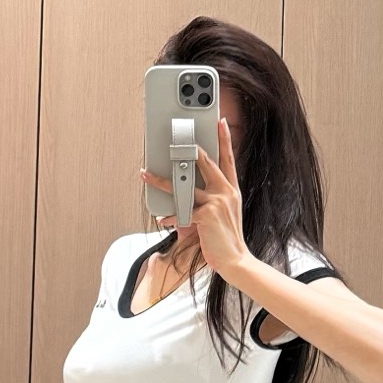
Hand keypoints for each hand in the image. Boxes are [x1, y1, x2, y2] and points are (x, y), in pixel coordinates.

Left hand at [141, 117, 248, 284]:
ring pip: (184, 186)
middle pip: (206, 163)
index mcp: (231, 190)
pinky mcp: (206, 215)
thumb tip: (187, 192)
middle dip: (191, 149)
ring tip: (146, 175)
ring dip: (162, 182)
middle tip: (178, 137)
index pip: (228, 159)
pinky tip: (163, 220)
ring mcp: (217, 202)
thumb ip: (209, 199)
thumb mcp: (223, 214)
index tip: (220, 122)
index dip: (224, 139)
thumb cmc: (226, 239)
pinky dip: (171, 217)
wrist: (235, 260)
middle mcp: (226, 192)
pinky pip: (182, 212)